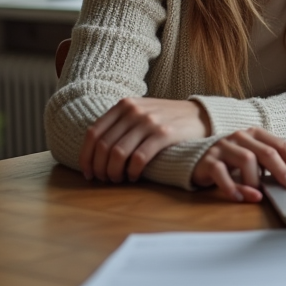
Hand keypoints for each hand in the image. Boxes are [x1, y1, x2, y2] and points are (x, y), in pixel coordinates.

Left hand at [80, 97, 210, 182]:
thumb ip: (120, 123)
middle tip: (104, 180)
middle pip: (104, 146)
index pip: (93, 133)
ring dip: (114, 172)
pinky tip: (134, 176)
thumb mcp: (141, 111)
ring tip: (118, 179)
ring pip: (118, 153)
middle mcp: (134, 110)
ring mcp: (149, 121)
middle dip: (100, 168)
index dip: (86, 156)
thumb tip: (94, 150)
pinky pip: (139, 158)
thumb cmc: (167, 118)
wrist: (200, 115)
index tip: (88, 173)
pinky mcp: (164, 134)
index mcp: (124, 105)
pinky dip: (132, 171)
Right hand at [191, 128, 285, 202]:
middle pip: (266, 152)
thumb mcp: (253, 158)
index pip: (280, 145)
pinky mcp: (208, 160)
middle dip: (280, 170)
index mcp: (256, 134)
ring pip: (246, 160)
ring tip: (258, 194)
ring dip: (255, 180)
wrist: (197, 159)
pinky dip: (232, 187)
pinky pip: (222, 173)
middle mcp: (241, 137)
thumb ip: (269, 164)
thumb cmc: (233, 161)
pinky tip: (239, 198)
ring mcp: (224, 147)